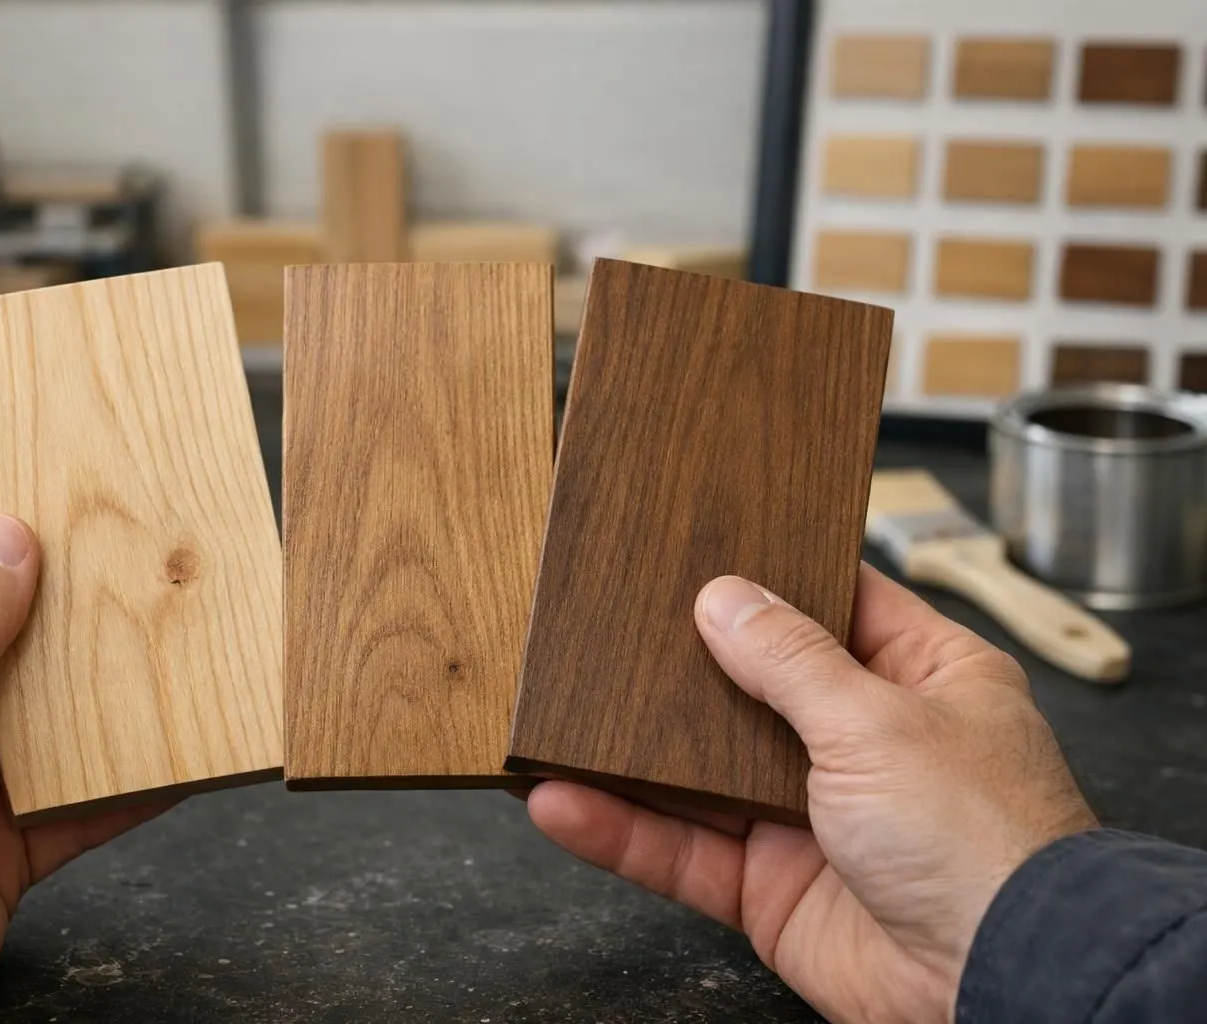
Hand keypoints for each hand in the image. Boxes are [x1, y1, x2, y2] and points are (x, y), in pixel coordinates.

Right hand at [528, 565, 1097, 1023]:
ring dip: (631, 755)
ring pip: (702, 774)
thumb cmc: (986, 843)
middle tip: (607, 627)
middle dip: (682, 667)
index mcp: (922, 680)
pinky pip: (684, 852)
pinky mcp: (772, 887)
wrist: (1001, 986)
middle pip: (752, 689)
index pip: (838, 607)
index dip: (772, 580)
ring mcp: (813, 818)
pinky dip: (623, 831)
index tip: (702, 550)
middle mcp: (866, 744)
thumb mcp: (878, 720)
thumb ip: (789, 660)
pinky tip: (564, 804)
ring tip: (558, 719)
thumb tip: (722, 599)